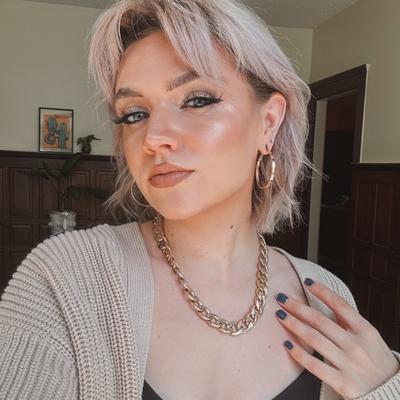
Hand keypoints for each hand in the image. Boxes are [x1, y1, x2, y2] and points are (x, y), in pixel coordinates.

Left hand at [274, 278, 399, 398]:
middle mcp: (356, 345)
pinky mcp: (342, 383)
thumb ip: (347, 320)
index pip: (340, 305)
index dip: (322, 291)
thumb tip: (324, 298)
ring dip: (294, 325)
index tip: (306, 281)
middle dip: (298, 307)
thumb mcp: (367, 335)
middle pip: (321, 321)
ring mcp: (348, 364)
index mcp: (365, 330)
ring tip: (280, 315)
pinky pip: (314, 365)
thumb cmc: (374, 358)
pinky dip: (298, 353)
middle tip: (281, 297)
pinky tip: (286, 343)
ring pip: (314, 339)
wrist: (390, 390)